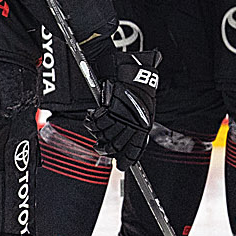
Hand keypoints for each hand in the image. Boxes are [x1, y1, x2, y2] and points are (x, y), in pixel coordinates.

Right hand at [87, 49, 160, 163]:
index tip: (121, 165)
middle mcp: (134, 124)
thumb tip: (128, 145)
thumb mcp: (143, 108)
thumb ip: (137, 126)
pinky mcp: (109, 109)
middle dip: (106, 148)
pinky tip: (92, 115)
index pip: (135, 150)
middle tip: (101, 144)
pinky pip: (96, 123)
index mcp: (144, 126)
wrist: (132, 69)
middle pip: (115, 147)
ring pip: (103, 135)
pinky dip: (91, 121)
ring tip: (95, 126)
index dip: (127, 160)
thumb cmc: (138, 87)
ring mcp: (121, 117)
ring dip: (96, 132)